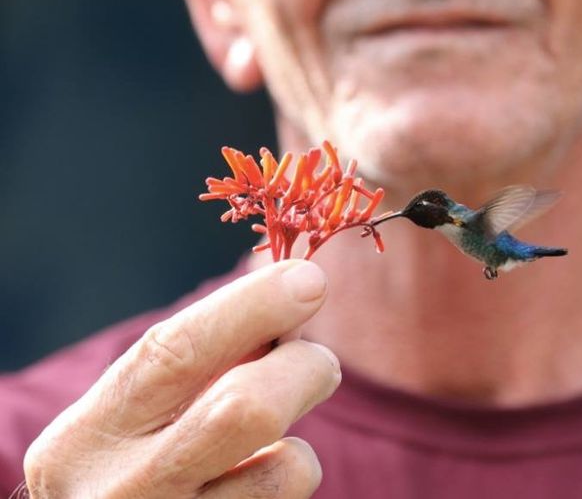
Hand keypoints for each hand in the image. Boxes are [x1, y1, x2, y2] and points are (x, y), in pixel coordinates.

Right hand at [23, 260, 339, 497]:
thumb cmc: (124, 471)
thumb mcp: (124, 421)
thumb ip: (190, 366)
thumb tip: (287, 301)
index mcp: (85, 438)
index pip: (176, 352)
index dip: (251, 307)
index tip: (308, 280)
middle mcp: (123, 491)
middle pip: (245, 409)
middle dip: (303, 367)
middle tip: (320, 362)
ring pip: (288, 470)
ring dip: (301, 442)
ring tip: (279, 442)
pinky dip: (289, 481)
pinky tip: (259, 482)